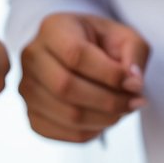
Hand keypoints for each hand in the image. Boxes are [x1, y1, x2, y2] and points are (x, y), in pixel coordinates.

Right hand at [18, 12, 149, 141]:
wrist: (77, 57)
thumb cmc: (103, 44)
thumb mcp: (125, 37)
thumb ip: (134, 55)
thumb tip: (133, 84)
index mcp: (52, 29)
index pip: (75, 55)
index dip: (109, 74)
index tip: (136, 84)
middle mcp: (32, 58)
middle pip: (66, 87)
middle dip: (109, 101)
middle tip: (135, 103)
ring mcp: (27, 89)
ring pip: (67, 115)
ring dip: (104, 119)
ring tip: (123, 110)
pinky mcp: (32, 116)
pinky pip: (63, 133)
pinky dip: (91, 132)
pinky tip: (103, 119)